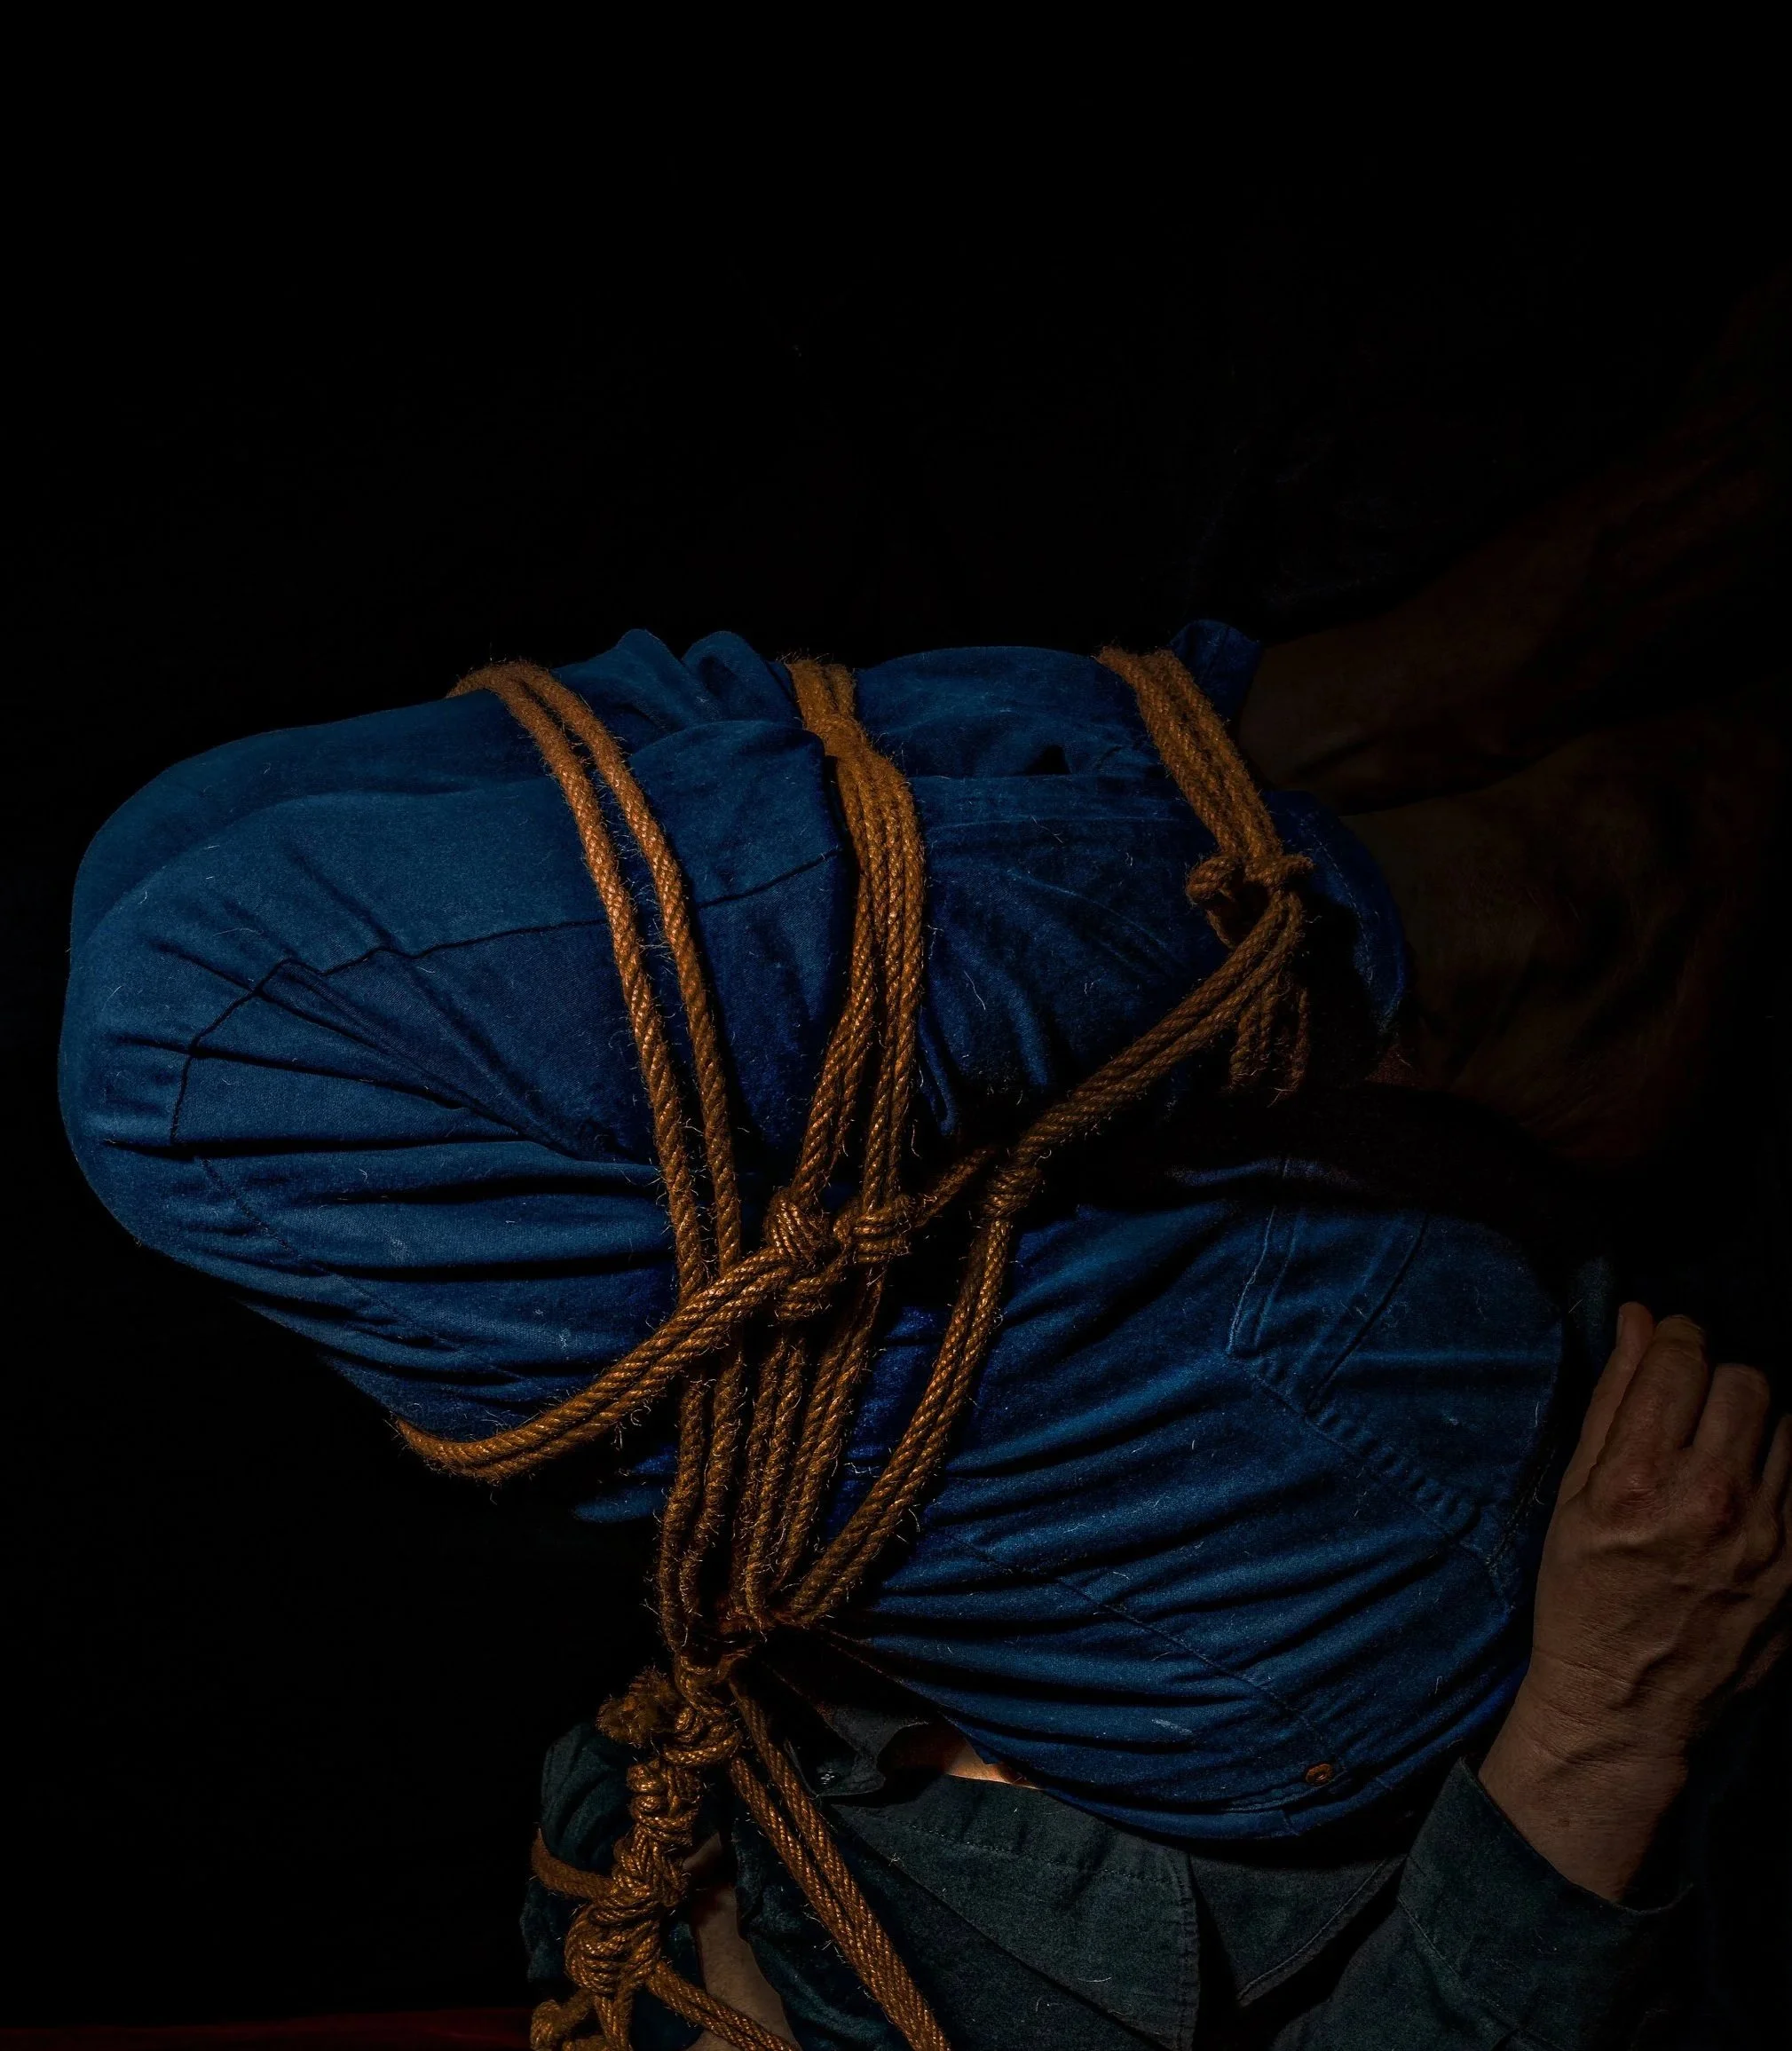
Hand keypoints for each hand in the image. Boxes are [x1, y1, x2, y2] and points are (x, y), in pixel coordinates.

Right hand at [1480, 1304, 1791, 1898]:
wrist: (1626, 1704)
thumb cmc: (1583, 1593)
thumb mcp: (1573, 1495)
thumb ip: (1612, 1402)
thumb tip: (1640, 1321)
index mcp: (1636, 1480)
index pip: (1682, 1360)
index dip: (1677, 1337)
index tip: (1672, 1344)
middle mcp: (1708, 1501)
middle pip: (1747, 1382)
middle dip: (1721, 1377)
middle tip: (1698, 1404)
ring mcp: (1766, 1538)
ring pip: (1789, 1425)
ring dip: (1759, 1422)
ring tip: (1728, 1448)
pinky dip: (1783, 1471)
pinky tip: (1754, 1489)